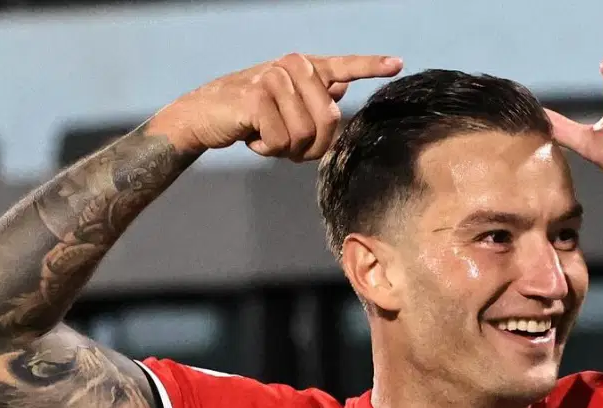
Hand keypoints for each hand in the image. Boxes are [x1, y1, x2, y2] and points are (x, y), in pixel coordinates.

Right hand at [149, 53, 402, 158]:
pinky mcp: (257, 97)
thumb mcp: (285, 107)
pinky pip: (281, 140)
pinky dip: (267, 149)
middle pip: (330, 122)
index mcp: (305, 67)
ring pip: (306, 136)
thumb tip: (341, 90)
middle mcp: (293, 65)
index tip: (398, 63)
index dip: (371, 66)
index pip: (344, 66)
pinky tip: (252, 136)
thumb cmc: (250, 115)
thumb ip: (314, 98)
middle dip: (311, 146)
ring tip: (265, 136)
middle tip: (285, 144)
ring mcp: (275, 78)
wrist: (204, 116)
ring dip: (286, 149)